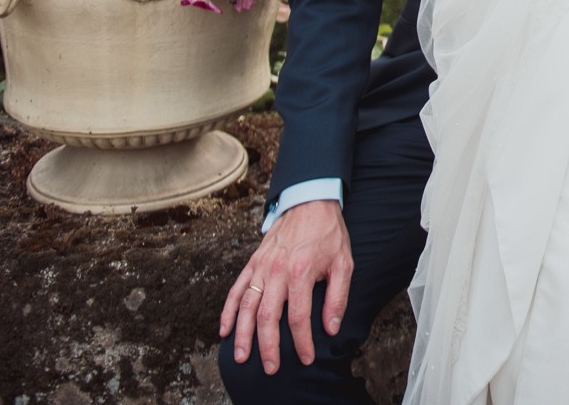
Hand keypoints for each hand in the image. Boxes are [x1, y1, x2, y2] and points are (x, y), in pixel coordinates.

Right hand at [220, 199, 353, 374]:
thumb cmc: (329, 234)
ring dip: (242, 334)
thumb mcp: (344, 263)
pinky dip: (228, 311)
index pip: (298, 317)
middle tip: (270, 367)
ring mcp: (261, 267)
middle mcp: (277, 271)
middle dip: (268, 346)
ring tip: (241, 356)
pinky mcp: (252, 263)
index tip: (305, 358)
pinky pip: (235, 290)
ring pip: (246, 307)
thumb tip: (331, 327)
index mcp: (301, 272)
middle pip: (267, 317)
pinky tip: (225, 329)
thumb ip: (338, 297)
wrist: (310, 201)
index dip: (301, 342)